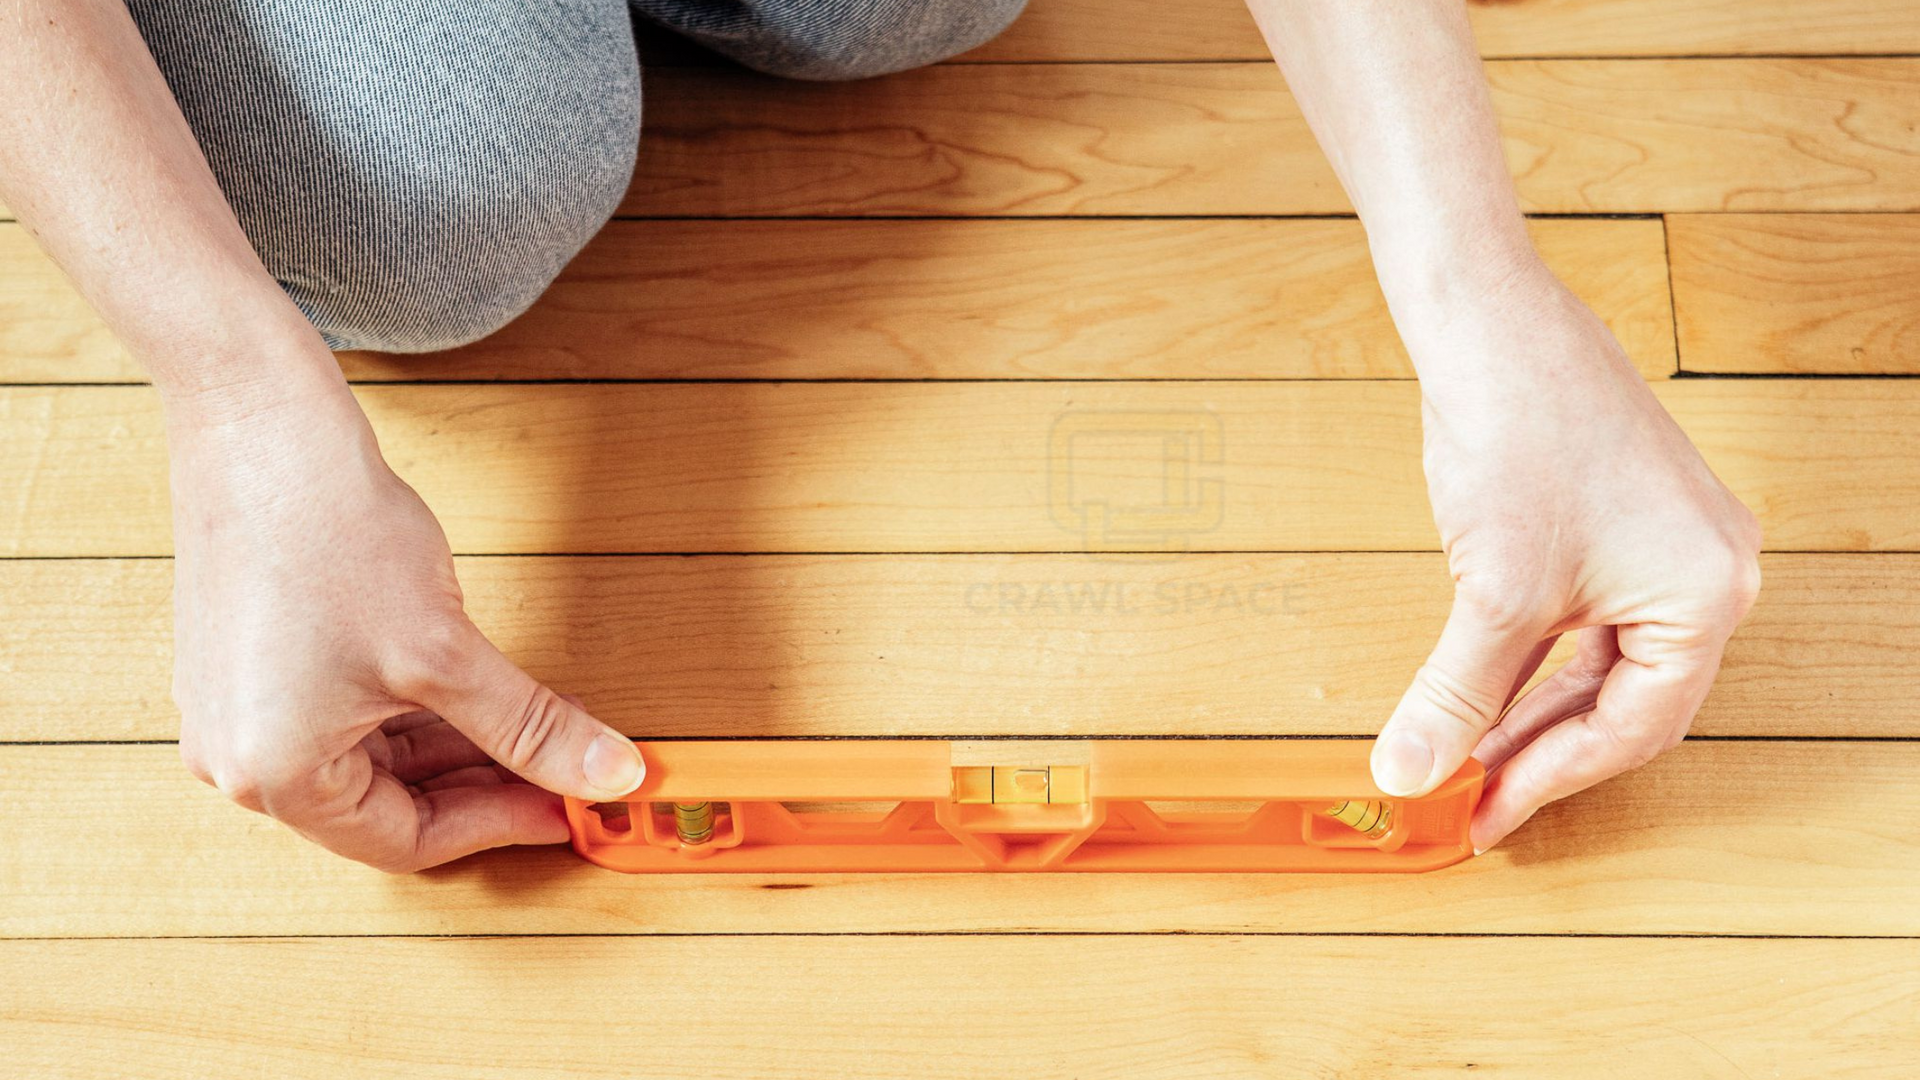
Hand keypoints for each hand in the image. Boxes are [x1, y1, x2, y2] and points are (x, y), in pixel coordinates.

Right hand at [167, 373, 645, 870]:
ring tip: (529, 722)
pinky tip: (472, 688)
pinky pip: (342, 715)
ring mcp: (237, 710)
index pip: (405, 843)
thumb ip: (531, 727)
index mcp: (273, 776)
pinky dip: (412, 711)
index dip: (497, 823)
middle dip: (480, 782)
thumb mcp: (447, 653)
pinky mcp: (249, 665)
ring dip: (452, 746)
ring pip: (370, 759)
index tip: (563, 808)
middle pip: (385, 805)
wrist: (263, 428)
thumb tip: (609, 775)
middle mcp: (237, 758)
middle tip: (558, 767)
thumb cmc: (329, 533)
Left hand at [1371, 259, 1761, 851]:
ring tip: (1473, 754)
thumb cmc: (1515, 431)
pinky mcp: (1627, 518)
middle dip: (1545, 751)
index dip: (1551, 778)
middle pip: (1631, 699)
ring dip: (1539, 708)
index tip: (1485, 814)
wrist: (1490, 322)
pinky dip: (1540, 657)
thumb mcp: (1491, 591)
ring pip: (1608, 661)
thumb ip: (1458, 694)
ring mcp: (1673, 541)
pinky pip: (1594, 616)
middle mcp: (1711, 571)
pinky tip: (1490, 688)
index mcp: (1706, 595)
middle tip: (1476, 799)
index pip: (1635, 727)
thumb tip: (1412, 774)